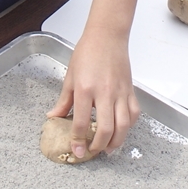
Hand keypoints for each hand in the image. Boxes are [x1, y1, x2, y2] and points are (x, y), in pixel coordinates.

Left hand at [47, 28, 139, 157]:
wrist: (107, 36)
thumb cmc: (87, 52)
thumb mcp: (70, 77)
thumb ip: (63, 100)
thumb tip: (53, 116)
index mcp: (85, 90)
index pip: (80, 122)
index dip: (77, 140)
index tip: (76, 150)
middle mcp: (104, 93)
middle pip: (105, 129)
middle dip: (98, 146)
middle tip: (92, 151)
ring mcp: (120, 93)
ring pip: (123, 126)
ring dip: (116, 142)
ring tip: (108, 148)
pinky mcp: (130, 90)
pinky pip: (133, 113)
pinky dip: (129, 126)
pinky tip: (121, 130)